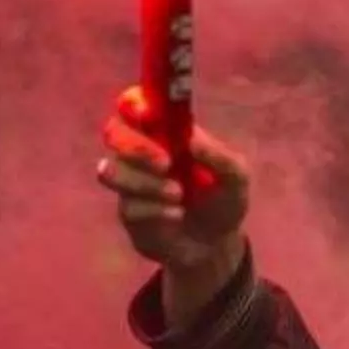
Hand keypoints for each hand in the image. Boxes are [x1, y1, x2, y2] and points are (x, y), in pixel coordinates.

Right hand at [98, 87, 250, 269]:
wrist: (216, 245)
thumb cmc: (223, 199)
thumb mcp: (237, 178)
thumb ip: (221, 158)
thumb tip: (192, 141)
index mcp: (166, 133)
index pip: (135, 104)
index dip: (134, 104)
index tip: (148, 115)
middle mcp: (141, 152)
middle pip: (113, 132)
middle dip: (137, 147)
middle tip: (167, 163)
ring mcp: (131, 182)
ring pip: (111, 170)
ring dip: (145, 183)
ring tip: (178, 194)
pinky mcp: (129, 212)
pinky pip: (128, 205)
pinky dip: (155, 209)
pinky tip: (176, 214)